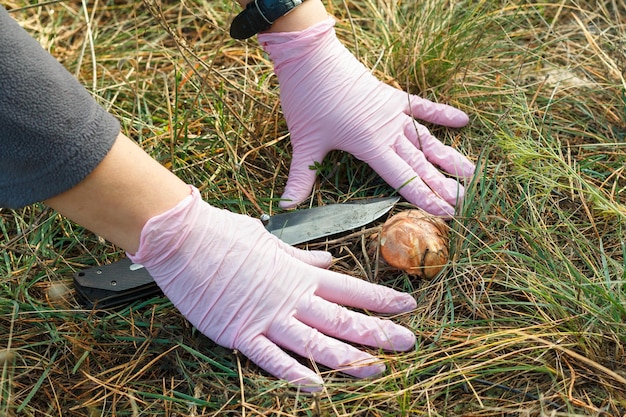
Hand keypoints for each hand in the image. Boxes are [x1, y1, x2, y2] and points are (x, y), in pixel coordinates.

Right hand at [128, 186, 416, 390]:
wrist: (182, 237)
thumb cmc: (224, 233)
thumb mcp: (270, 241)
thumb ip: (302, 258)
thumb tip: (329, 261)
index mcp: (298, 273)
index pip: (349, 288)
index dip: (381, 299)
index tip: (407, 305)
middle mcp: (289, 298)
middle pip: (342, 319)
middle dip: (378, 332)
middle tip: (408, 341)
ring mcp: (265, 318)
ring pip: (315, 343)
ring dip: (349, 358)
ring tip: (378, 369)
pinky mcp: (238, 333)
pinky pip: (271, 359)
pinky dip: (295, 373)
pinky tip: (318, 386)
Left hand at [258, 18, 474, 216]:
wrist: (310, 56)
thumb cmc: (307, 98)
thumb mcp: (304, 142)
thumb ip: (300, 178)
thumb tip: (285, 206)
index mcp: (369, 144)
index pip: (402, 177)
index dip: (424, 197)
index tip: (445, 212)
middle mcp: (387, 130)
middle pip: (420, 163)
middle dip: (442, 185)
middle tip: (464, 201)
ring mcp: (392, 112)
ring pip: (426, 139)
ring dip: (448, 157)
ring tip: (471, 172)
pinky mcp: (391, 96)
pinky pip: (422, 106)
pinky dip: (441, 113)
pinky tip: (463, 119)